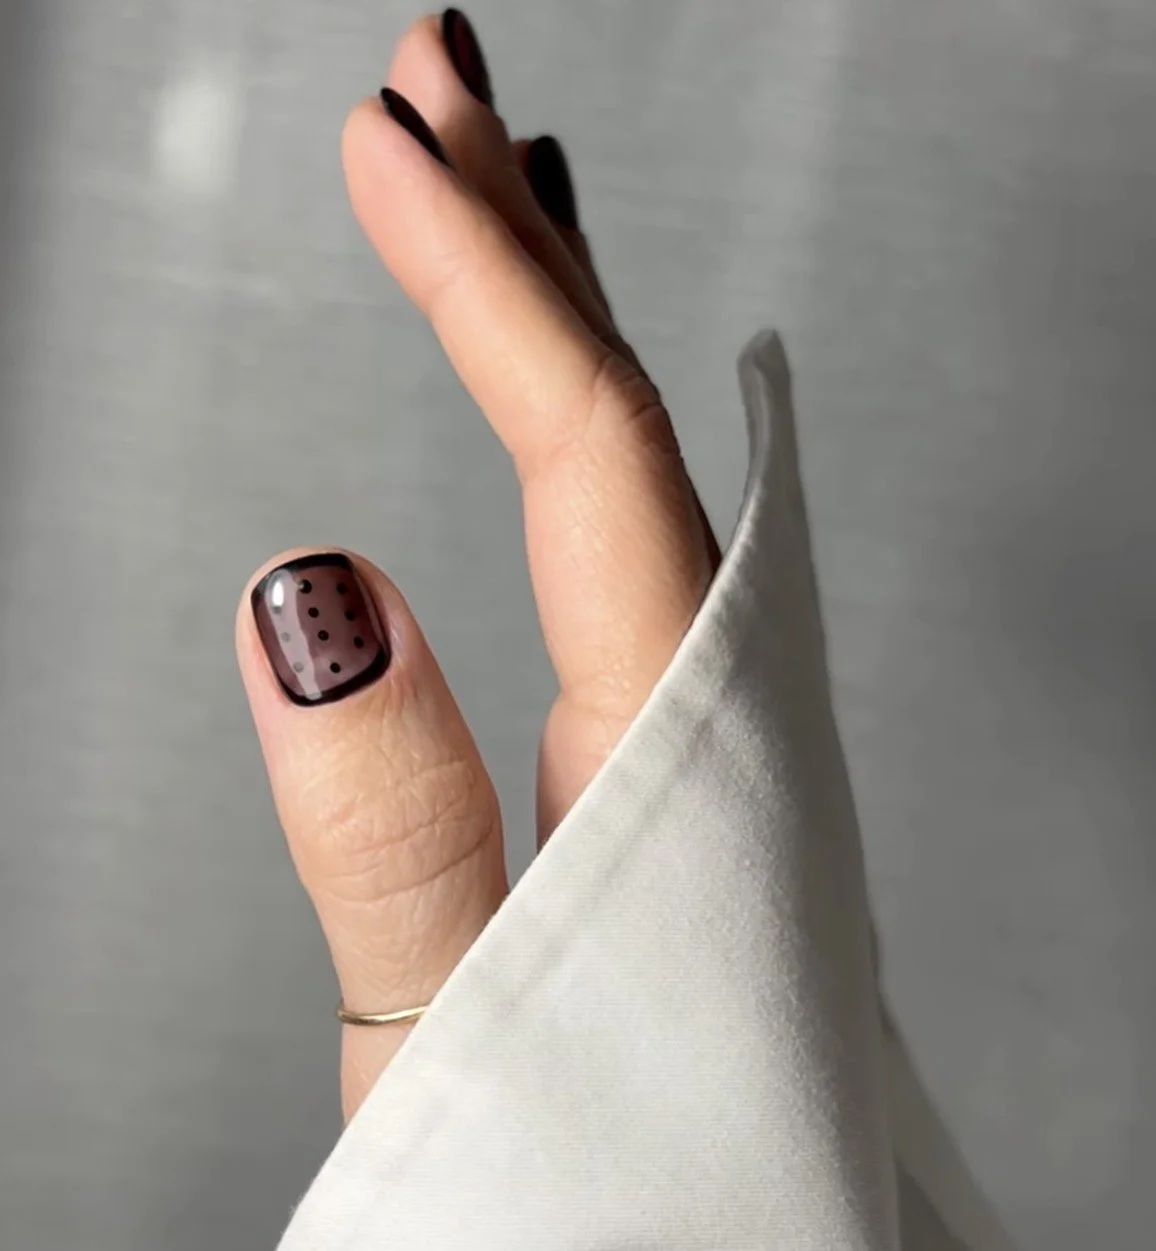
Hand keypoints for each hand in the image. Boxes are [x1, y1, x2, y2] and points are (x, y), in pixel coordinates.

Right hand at [236, 9, 718, 1120]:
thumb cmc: (589, 1176)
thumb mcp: (444, 1031)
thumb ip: (394, 832)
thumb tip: (316, 592)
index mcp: (661, 753)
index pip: (588, 457)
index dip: (487, 284)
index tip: (392, 136)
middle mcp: (697, 708)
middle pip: (628, 425)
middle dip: (529, 240)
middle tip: (441, 77)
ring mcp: (680, 715)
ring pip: (633, 469)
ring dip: (561, 308)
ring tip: (502, 173)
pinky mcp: (649, 745)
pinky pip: (626, 544)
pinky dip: (581, 432)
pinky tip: (558, 390)